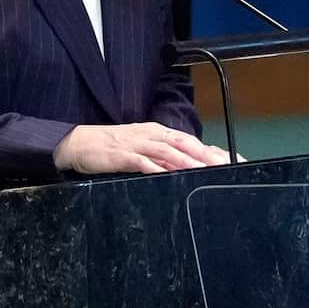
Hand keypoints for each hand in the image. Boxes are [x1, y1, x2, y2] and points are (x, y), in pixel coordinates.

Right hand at [53, 122, 231, 174]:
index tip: (230, 160)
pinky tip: (167, 174)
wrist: (78, 143)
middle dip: (205, 154)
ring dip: (186, 161)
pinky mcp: (122, 154)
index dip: (210, 150)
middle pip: (184, 143)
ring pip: (167, 151)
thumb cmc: (110, 148)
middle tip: (225, 165)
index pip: (189, 141)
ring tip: (203, 170)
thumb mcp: (140, 150)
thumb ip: (161, 158)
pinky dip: (155, 167)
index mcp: (157, 133)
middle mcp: (150, 135)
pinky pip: (142, 161)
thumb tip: (184, 169)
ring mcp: (136, 143)